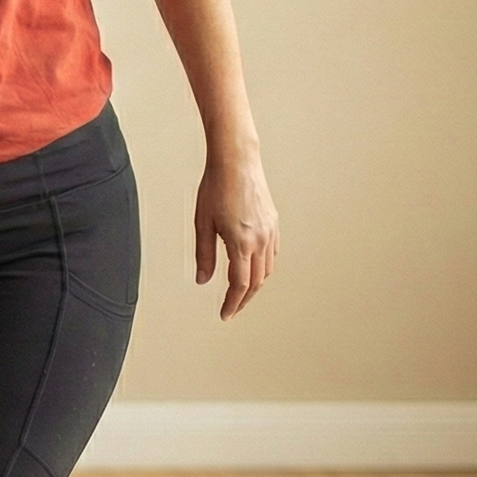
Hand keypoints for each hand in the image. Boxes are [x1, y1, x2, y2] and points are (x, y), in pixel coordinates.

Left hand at [195, 152, 277, 318]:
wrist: (237, 162)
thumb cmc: (215, 187)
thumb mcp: (202, 223)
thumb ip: (204, 255)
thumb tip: (202, 280)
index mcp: (241, 243)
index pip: (240, 285)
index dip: (232, 303)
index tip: (224, 315)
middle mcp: (260, 240)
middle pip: (256, 282)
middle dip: (243, 299)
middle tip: (231, 309)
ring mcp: (270, 232)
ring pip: (268, 270)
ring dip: (256, 285)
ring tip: (241, 292)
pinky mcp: (274, 223)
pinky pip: (272, 254)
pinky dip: (264, 267)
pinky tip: (254, 268)